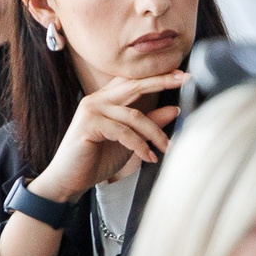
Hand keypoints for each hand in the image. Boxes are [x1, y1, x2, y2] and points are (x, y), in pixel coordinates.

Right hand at [30, 70, 186, 201]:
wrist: (69, 181)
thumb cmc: (97, 159)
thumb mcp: (130, 139)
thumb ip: (149, 122)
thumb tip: (175, 109)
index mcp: (105, 98)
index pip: (133, 80)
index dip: (157, 76)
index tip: (182, 75)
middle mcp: (96, 100)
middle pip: (134, 86)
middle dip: (162, 82)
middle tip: (186, 80)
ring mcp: (90, 110)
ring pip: (134, 115)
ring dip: (155, 134)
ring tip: (167, 148)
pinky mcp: (88, 125)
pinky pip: (124, 132)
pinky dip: (140, 145)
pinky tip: (148, 157)